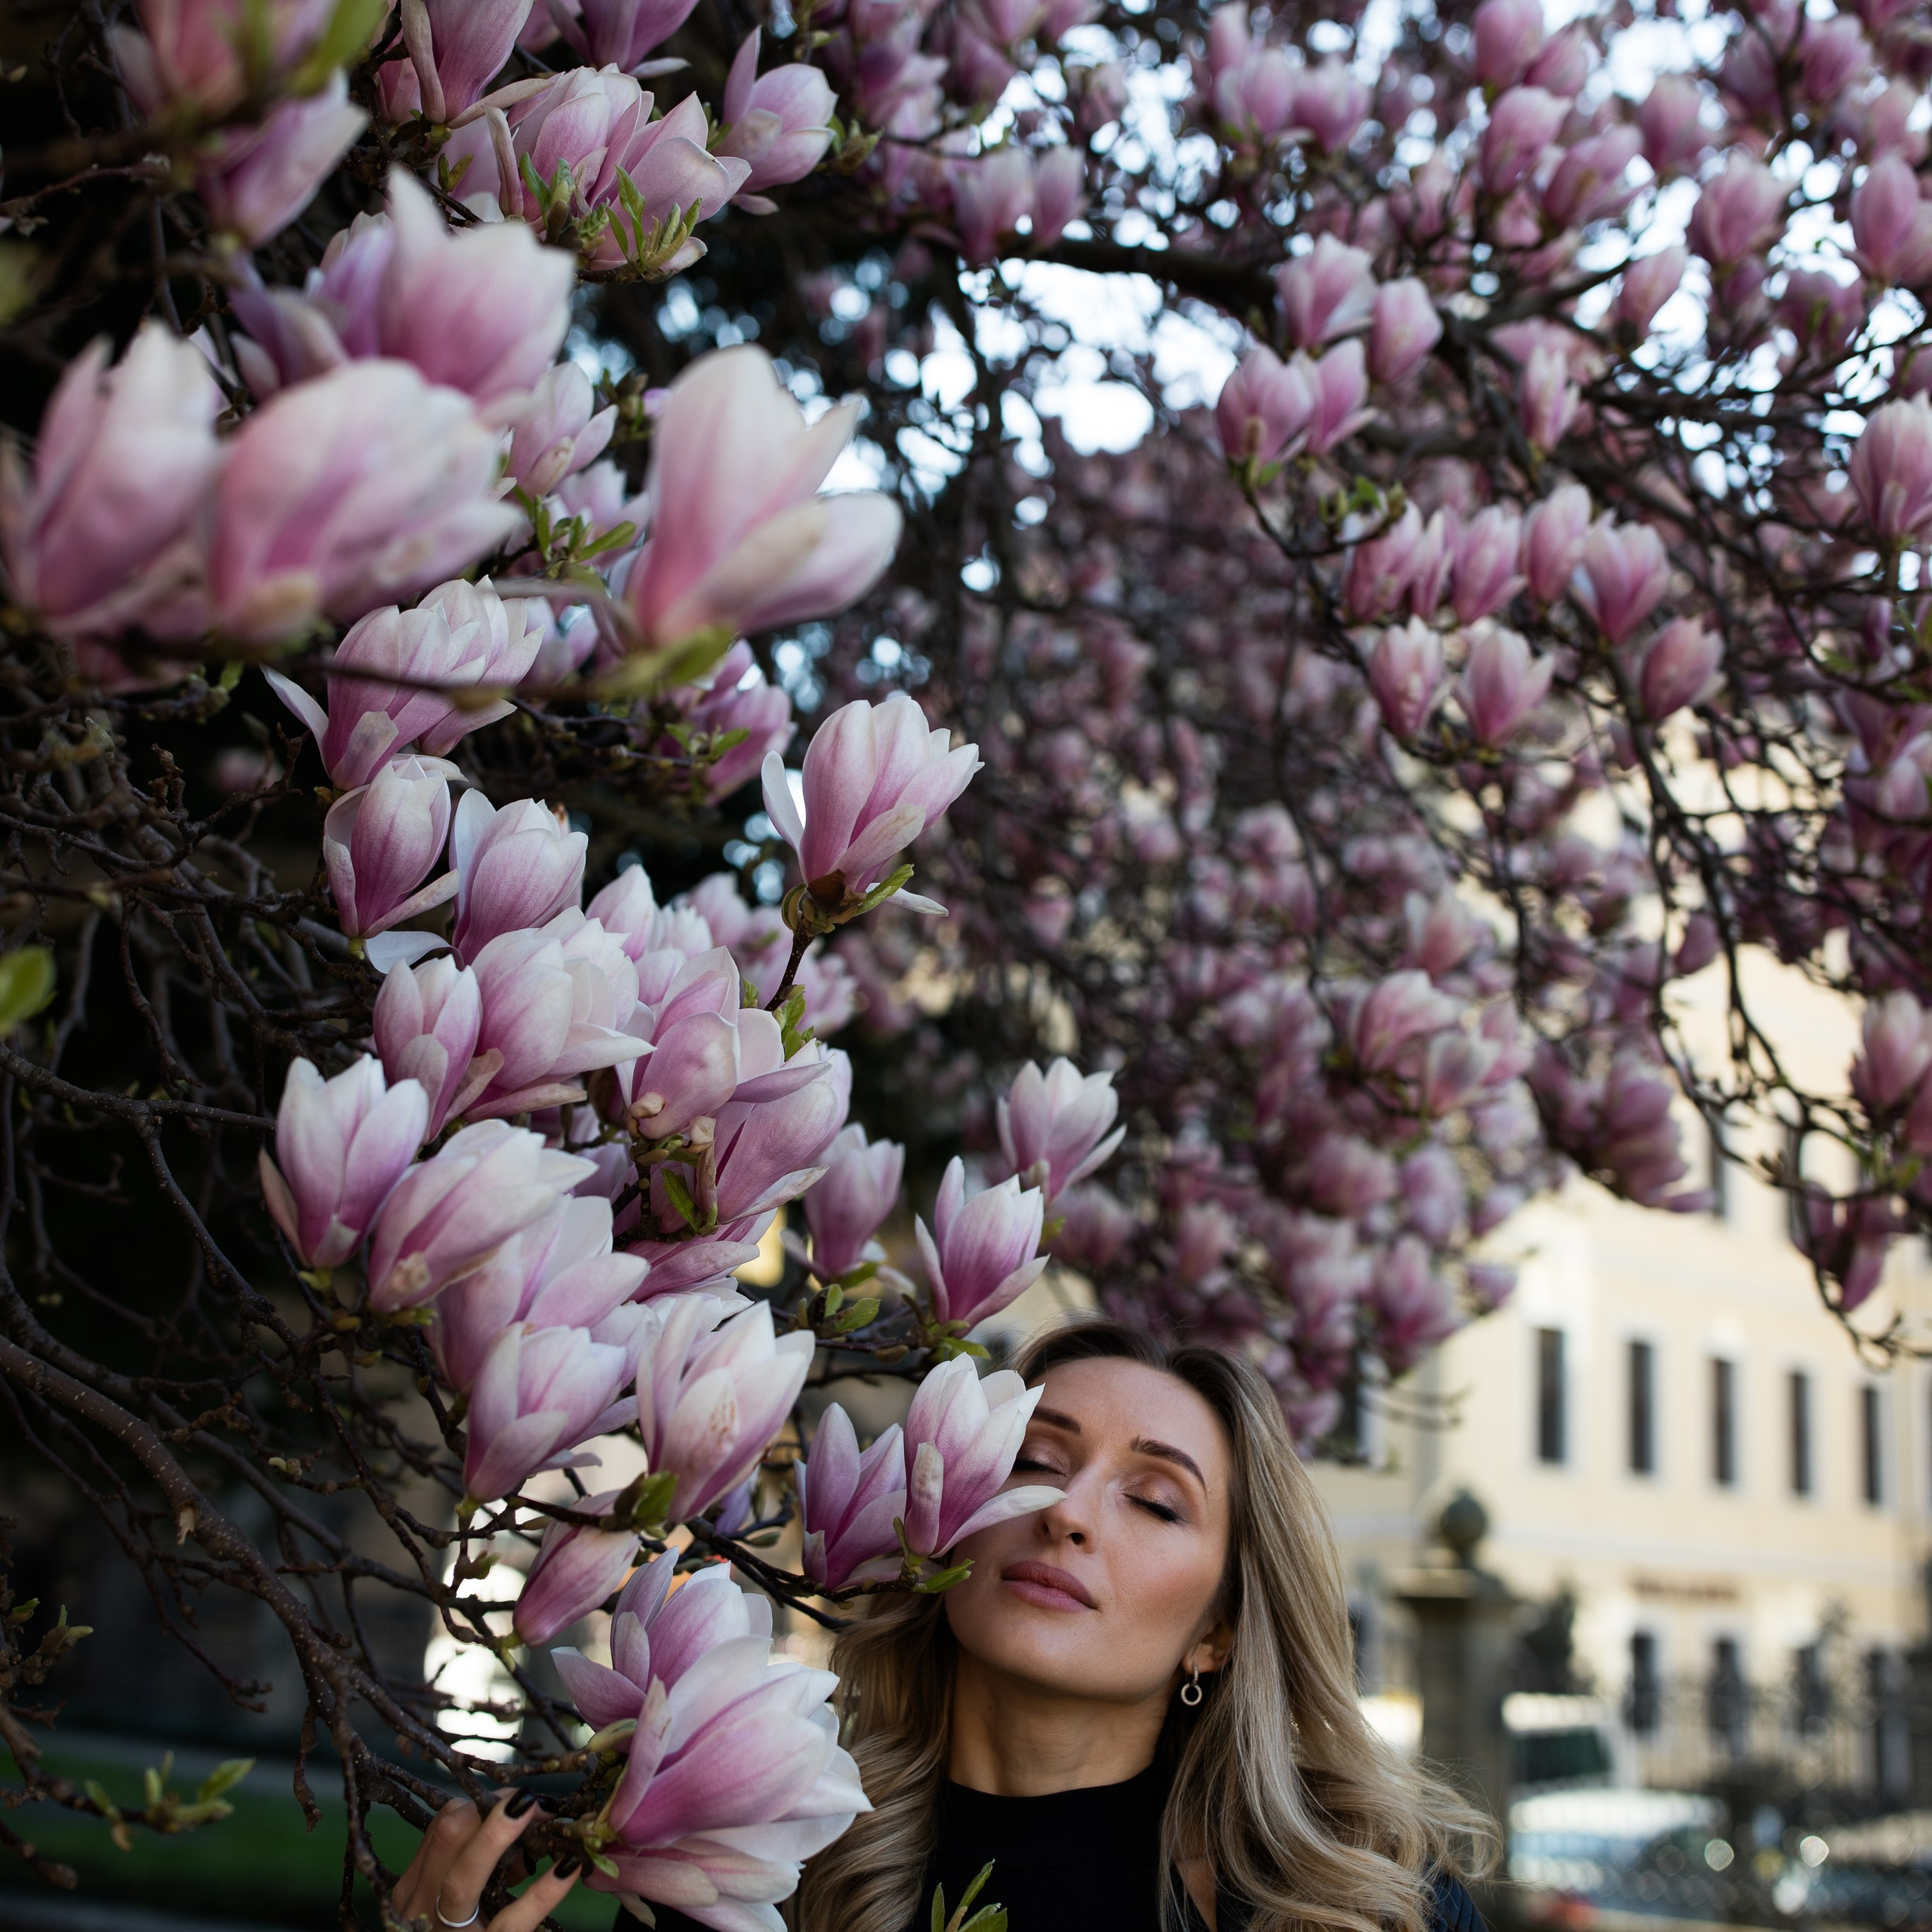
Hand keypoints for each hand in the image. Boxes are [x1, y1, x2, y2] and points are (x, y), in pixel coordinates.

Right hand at [391, 1793, 582, 1931]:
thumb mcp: (457, 1908)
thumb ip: (481, 1871)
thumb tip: (528, 1832)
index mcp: (413, 1893)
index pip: (441, 1829)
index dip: (482, 1805)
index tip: (516, 1802)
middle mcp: (422, 1914)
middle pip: (446, 1842)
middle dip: (488, 1811)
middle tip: (527, 1802)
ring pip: (462, 1881)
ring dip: (496, 1839)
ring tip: (532, 1809)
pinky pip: (513, 1925)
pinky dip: (543, 1894)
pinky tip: (569, 1870)